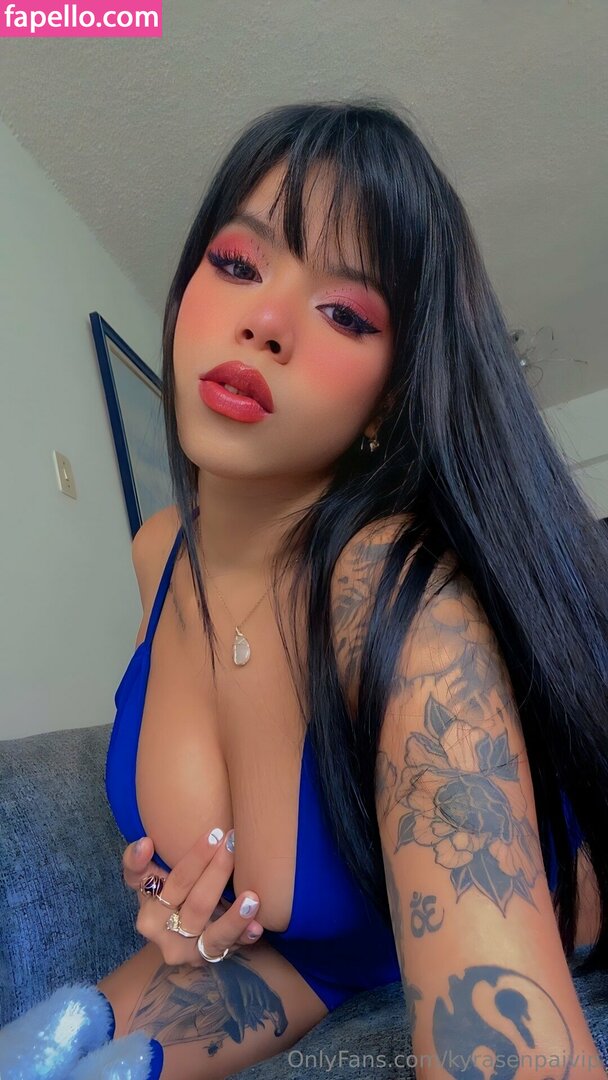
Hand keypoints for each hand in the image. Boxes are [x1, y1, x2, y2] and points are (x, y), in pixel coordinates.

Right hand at [123, 830, 263, 966]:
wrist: (172, 938)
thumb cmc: (162, 896)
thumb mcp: (144, 881)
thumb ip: (136, 862)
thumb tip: (144, 843)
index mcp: (149, 914)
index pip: (175, 883)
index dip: (194, 860)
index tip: (213, 835)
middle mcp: (168, 938)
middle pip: (197, 904)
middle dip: (218, 872)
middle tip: (236, 844)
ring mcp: (190, 952)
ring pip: (214, 935)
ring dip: (234, 917)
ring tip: (252, 897)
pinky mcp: (210, 959)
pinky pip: (230, 950)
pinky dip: (244, 937)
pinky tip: (257, 927)